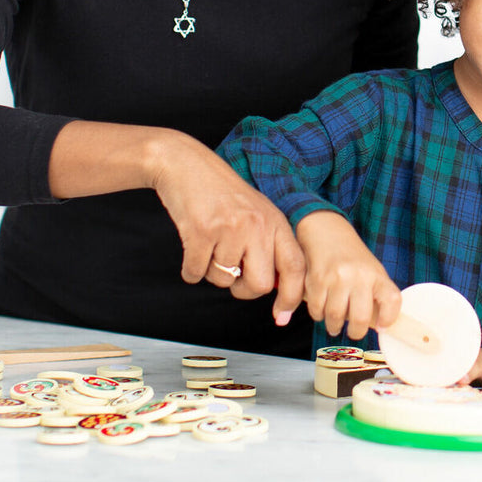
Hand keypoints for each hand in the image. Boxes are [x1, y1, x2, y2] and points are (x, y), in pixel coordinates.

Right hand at [148, 131, 304, 322]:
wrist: (186, 164)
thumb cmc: (221, 193)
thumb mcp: (257, 213)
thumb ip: (270, 245)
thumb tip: (277, 288)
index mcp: (275, 221)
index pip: (295, 267)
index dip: (292, 296)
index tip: (282, 316)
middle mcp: (257, 225)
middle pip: (260, 284)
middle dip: (243, 290)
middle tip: (233, 277)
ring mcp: (230, 228)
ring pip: (223, 281)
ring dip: (211, 272)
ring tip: (209, 245)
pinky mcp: (201, 231)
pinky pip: (194, 273)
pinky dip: (190, 269)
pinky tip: (192, 245)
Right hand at [295, 210, 401, 339]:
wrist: (327, 233)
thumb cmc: (352, 259)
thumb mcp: (371, 272)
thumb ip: (377, 296)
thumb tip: (379, 328)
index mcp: (376, 275)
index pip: (392, 300)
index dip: (389, 319)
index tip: (381, 327)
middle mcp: (359, 276)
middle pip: (360, 318)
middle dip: (355, 333)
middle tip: (353, 333)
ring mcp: (337, 278)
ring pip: (335, 317)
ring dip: (334, 326)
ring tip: (335, 323)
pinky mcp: (317, 279)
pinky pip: (316, 310)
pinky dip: (318, 314)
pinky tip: (322, 309)